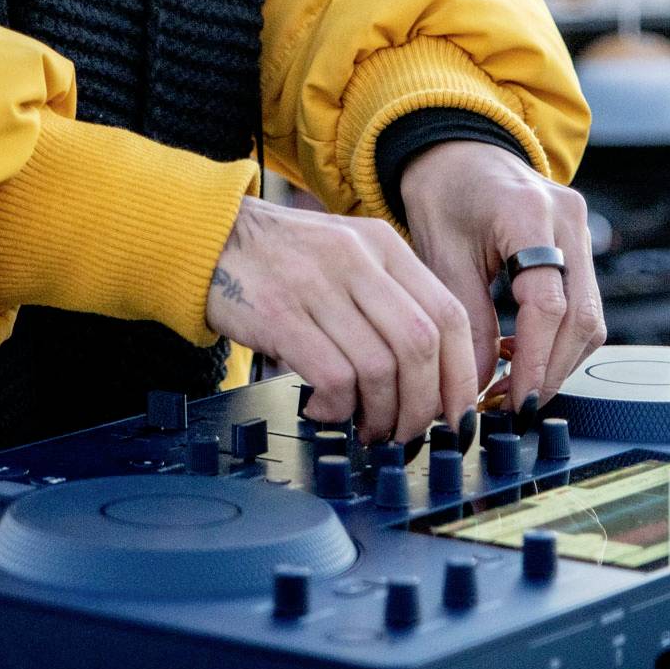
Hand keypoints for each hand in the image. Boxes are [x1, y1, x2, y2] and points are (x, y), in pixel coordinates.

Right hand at [203, 194, 478, 443]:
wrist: (208, 236)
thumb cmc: (279, 257)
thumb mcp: (345, 254)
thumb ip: (389, 298)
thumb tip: (431, 375)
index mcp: (382, 244)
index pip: (448, 315)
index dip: (461, 374)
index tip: (456, 412)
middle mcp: (356, 260)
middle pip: (420, 347)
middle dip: (422, 406)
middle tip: (406, 433)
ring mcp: (317, 285)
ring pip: (379, 369)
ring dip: (379, 414)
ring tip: (363, 427)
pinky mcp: (279, 315)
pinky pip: (332, 377)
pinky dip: (336, 408)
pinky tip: (322, 409)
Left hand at [398, 140, 605, 419]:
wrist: (457, 151)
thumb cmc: (442, 193)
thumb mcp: (439, 253)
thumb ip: (466, 319)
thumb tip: (476, 386)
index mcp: (528, 212)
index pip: (548, 304)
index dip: (533, 360)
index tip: (511, 399)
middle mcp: (568, 218)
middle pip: (581, 317)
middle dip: (549, 371)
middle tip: (511, 406)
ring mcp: (582, 229)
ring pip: (591, 318)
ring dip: (557, 361)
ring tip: (510, 385)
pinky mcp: (582, 242)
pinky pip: (584, 305)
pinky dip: (558, 339)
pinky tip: (519, 352)